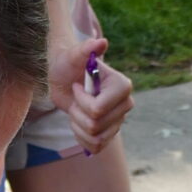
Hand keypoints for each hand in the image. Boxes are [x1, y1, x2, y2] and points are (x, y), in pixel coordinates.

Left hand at [46, 36, 132, 152]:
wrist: (65, 77)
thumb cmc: (68, 63)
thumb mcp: (73, 55)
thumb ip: (86, 49)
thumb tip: (101, 43)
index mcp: (122, 86)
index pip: (98, 109)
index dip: (81, 101)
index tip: (77, 86)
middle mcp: (126, 104)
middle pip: (95, 126)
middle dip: (78, 114)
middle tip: (76, 98)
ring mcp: (119, 121)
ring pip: (95, 138)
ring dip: (78, 126)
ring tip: (77, 109)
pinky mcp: (110, 134)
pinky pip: (96, 148)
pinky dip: (82, 138)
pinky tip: (78, 123)